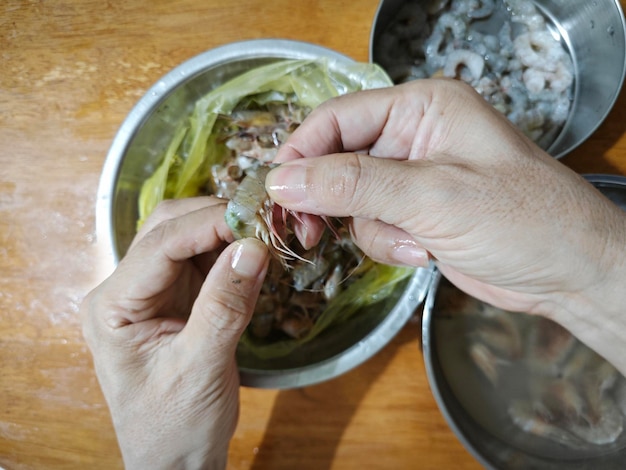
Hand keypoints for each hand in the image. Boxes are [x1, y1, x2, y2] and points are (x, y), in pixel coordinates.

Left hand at [81, 197, 268, 468]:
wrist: (176, 459)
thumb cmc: (175, 424)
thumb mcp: (201, 366)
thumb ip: (225, 306)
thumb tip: (253, 247)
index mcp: (114, 305)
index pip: (160, 244)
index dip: (208, 224)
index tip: (256, 220)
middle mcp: (126, 289)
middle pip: (168, 229)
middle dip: (216, 219)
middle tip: (265, 222)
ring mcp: (152, 291)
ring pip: (188, 238)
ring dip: (226, 232)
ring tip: (266, 234)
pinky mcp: (177, 298)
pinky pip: (204, 260)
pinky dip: (231, 252)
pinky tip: (255, 255)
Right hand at [268, 79, 625, 371]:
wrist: (570, 274)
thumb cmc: (522, 219)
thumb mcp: (432, 195)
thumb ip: (353, 185)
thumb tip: (282, 181)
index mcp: (422, 108)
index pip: (339, 119)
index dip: (302, 154)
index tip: (276, 193)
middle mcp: (414, 137)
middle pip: (339, 161)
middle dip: (329, 199)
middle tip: (307, 231)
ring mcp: (414, 179)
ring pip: (353, 201)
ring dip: (373, 229)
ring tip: (413, 242)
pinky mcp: (416, 215)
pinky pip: (374, 227)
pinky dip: (391, 245)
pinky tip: (426, 253)